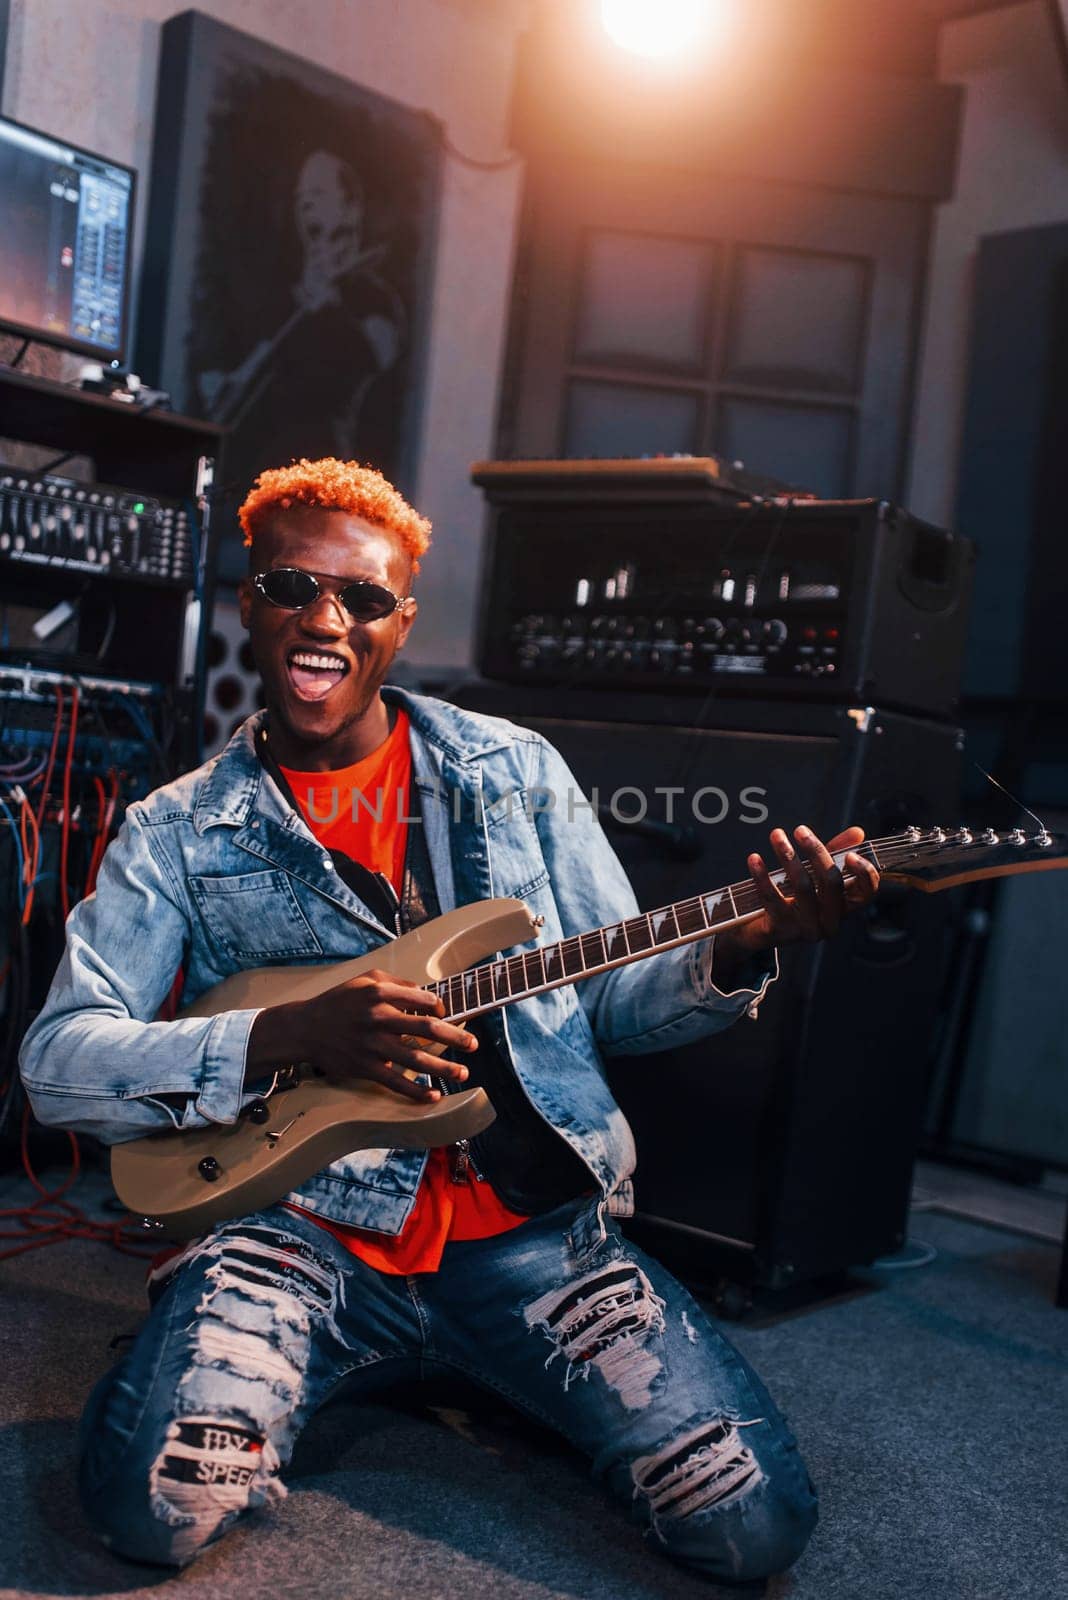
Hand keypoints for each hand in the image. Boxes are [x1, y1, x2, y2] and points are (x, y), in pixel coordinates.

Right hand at [247, 969, 476, 1102]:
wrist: (305, 1028)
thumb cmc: (339, 1001)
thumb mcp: (365, 979)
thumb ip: (396, 981)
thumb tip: (426, 992)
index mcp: (380, 992)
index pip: (423, 1000)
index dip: (441, 1007)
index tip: (448, 1014)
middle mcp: (379, 1018)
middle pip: (426, 1029)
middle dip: (455, 1038)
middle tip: (474, 1044)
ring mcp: (373, 1045)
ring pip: (416, 1059)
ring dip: (444, 1068)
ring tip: (463, 1073)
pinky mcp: (366, 1067)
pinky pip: (396, 1082)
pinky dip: (416, 1092)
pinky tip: (433, 1096)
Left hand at [716, 825, 879, 965]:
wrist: (756, 931)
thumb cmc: (791, 899)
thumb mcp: (814, 877)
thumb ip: (835, 854)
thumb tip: (858, 832)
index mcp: (843, 910)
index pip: (866, 893)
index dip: (864, 874)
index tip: (850, 853)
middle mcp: (828, 923)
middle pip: (832, 882)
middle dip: (817, 851)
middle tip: (800, 830)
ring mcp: (805, 929)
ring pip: (803, 886)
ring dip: (788, 856)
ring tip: (776, 835)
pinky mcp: (780, 931)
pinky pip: (771, 897)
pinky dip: (762, 875)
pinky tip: (754, 858)